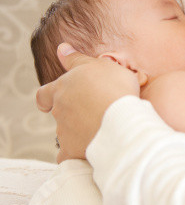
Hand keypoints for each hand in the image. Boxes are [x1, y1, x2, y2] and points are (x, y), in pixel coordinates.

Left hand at [36, 43, 139, 161]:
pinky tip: (88, 153)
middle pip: (59, 113)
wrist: (121, 119)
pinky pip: (68, 156)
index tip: (49, 102)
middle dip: (72, 114)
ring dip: (79, 131)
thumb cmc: (114, 88)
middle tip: (93, 113)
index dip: (46, 98)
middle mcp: (59, 110)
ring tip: (102, 130)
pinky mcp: (72, 150)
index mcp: (62, 89)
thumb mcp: (98, 65)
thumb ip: (77, 59)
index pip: (44, 94)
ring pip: (66, 133)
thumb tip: (61, 48)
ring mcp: (64, 131)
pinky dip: (76, 154)